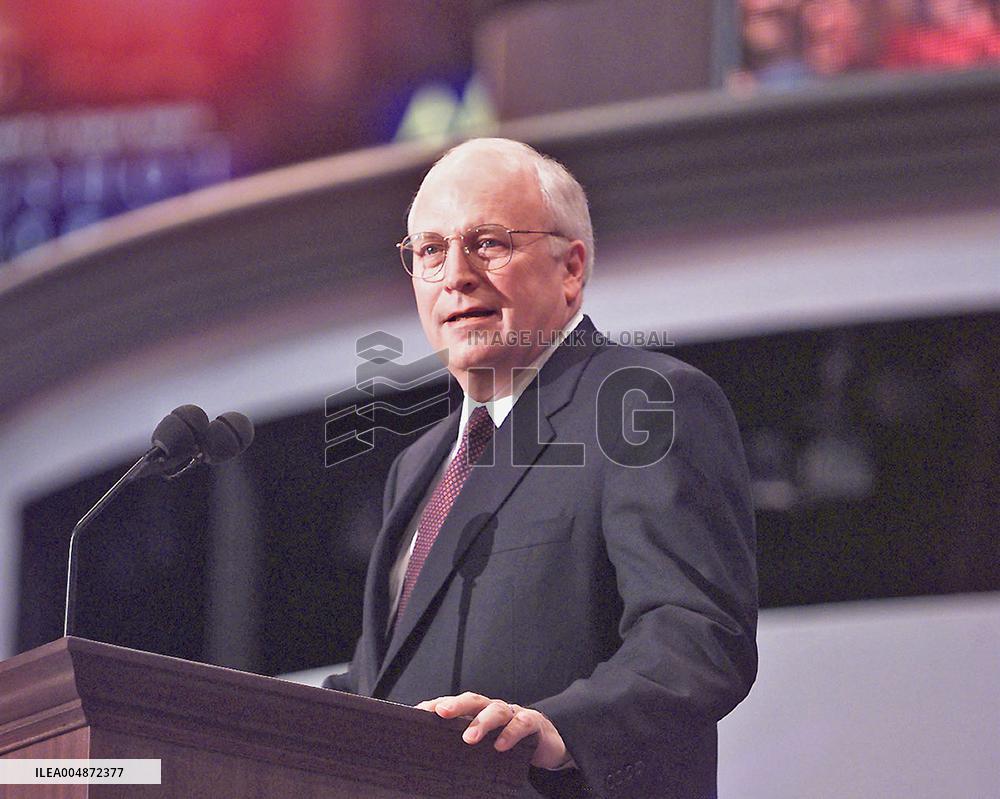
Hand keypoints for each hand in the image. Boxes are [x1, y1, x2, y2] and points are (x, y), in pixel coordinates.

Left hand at [416, 692, 574, 769]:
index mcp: (479, 712)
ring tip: (469, 738)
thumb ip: (465, 747)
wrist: (548, 743)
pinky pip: (521, 723)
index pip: (455, 704)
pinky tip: (501, 745)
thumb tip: (436, 761)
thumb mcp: (486, 744)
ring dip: (482, 722)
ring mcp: (513, 713)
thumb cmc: (510, 744)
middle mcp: (493, 708)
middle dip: (456, 704)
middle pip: (474, 700)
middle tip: (441, 713)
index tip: (420, 711)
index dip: (438, 704)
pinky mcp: (532, 723)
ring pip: (496, 710)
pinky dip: (511, 733)